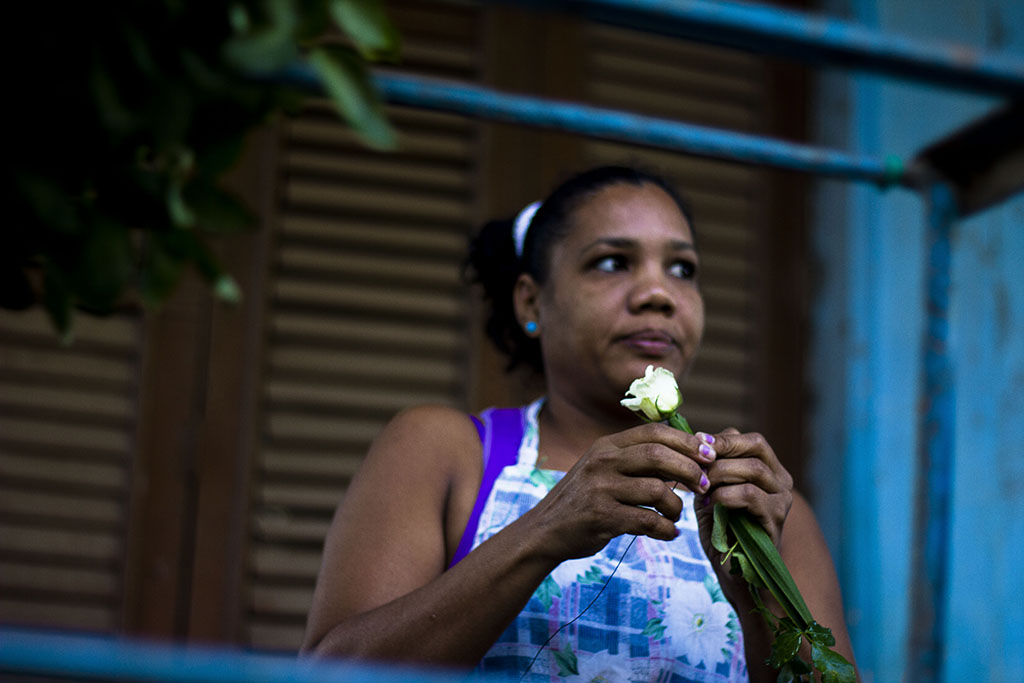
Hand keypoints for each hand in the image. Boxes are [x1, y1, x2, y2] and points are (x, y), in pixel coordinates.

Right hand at [520, 422, 713, 563]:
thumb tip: (689, 452)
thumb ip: (637, 460)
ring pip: (657, 490)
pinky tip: (668, 534)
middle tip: (703, 485)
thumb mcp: (603, 469)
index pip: (654, 432)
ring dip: (677, 506)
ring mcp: (601, 489)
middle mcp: (602, 462)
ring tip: (676, 516)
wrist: (545, 530)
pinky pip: (648, 521)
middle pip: (658, 455)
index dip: (687, 441)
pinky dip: (665, 529)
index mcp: (606, 446)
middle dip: (689, 469)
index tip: (709, 454)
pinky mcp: (602, 517)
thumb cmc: (584, 499)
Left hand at [693, 429, 793, 598]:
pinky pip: (751, 495)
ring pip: (753, 469)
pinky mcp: (776, 519)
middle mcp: (782, 481)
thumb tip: (697, 438)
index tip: (696, 445)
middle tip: (696, 468)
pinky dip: (726, 495)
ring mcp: (783, 500)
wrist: (736, 572)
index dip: (723, 440)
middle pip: (755, 448)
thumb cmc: (723, 529)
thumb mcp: (712, 491)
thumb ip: (710, 467)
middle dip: (719, 454)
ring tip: (701, 488)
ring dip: (720, 474)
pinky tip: (711, 503)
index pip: (751, 440)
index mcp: (769, 470)